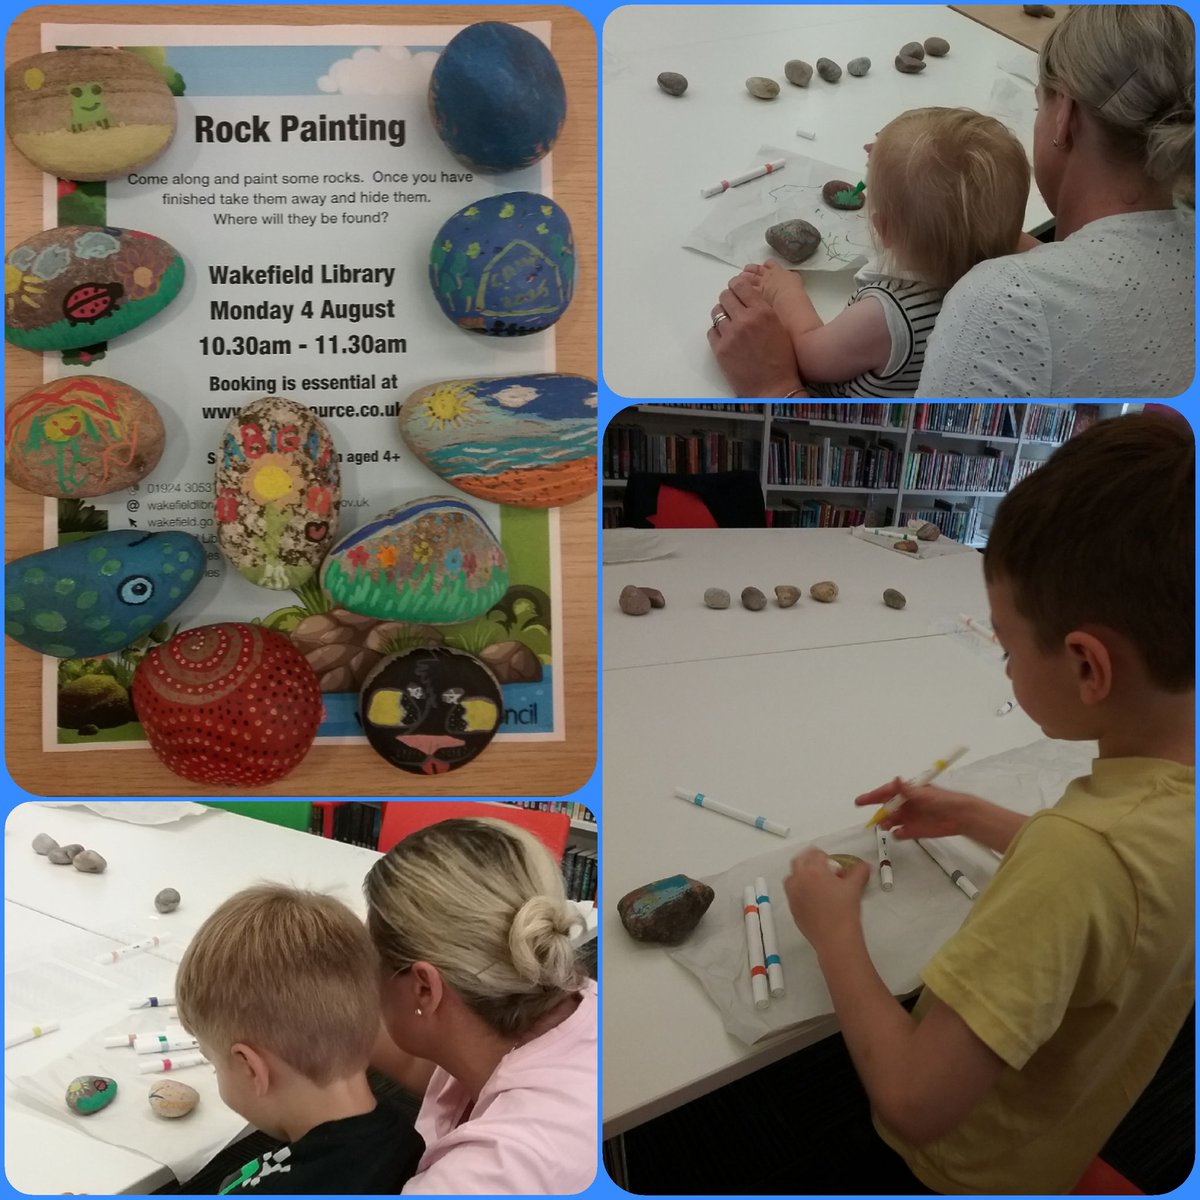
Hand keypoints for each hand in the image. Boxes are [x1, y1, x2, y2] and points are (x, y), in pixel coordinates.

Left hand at [707, 273, 804, 396]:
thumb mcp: (779, 327)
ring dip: (721, 314)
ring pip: (716, 312)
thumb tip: (749, 300)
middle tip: (730, 305)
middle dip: (727, 298)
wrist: (773, 388)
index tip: (735, 288)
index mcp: (762, 312)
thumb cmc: (782, 361)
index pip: (741, 286)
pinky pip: (711, 331)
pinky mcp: (720, 349)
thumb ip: (763, 311)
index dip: (736, 285)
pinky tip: (725, 337)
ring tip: (728, 322)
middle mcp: (745, 320)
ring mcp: (730, 335)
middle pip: (725, 296)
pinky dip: (717, 332)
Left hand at [784, 847, 868, 952]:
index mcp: (813, 870)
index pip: (816, 854)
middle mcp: (799, 879)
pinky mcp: (792, 908)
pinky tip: (813, 900)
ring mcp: (792, 894)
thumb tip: (864, 865)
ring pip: (792, 877)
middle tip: (824, 870)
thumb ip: (860, 871)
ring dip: (802, 875)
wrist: (835, 939)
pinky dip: (800, 891)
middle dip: (811, 861)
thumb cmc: (845, 910)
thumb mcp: (855, 887)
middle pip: (800, 861)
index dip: (827, 858)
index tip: (835, 867)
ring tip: (816, 884)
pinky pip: (792, 893)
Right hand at [855, 777, 980, 839]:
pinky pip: (900, 833)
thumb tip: (896, 778)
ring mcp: (909, 818)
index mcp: (906, 792)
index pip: (884, 793)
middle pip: (885, 808)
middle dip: (878, 813)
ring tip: (887, 825)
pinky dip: (897, 834)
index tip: (859, 801)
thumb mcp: (924, 793)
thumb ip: (907, 789)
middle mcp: (905, 805)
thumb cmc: (943, 800)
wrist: (961, 816)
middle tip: (874, 818)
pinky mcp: (914, 830)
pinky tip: (899, 833)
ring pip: (890, 821)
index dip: (871, 797)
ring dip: (886, 823)